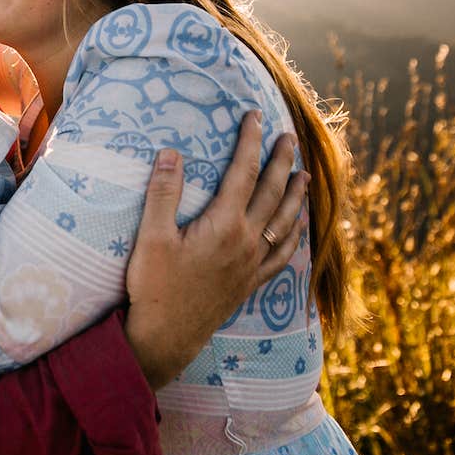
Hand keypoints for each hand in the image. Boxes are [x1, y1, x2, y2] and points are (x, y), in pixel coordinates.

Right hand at [125, 111, 306, 389]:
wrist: (165, 338)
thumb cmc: (154, 286)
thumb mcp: (150, 237)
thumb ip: (163, 193)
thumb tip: (171, 153)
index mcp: (224, 226)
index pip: (243, 173)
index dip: (250, 142)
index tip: (255, 116)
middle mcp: (246, 243)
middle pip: (271, 194)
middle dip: (280, 161)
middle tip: (288, 136)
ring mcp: (251, 265)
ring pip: (284, 223)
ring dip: (295, 196)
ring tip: (304, 175)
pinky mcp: (249, 284)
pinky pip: (282, 256)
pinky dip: (294, 237)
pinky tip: (298, 229)